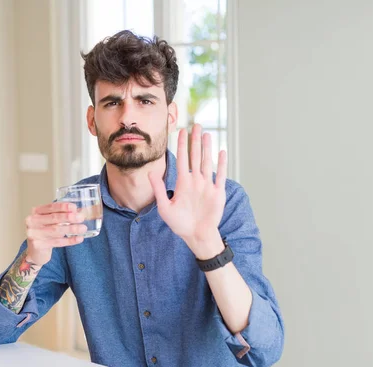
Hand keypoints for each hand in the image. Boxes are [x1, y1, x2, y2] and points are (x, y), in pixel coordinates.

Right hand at [25, 203, 87, 265]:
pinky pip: (57, 242)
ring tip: (83, 228)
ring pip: (56, 230)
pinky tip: (79, 238)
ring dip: (71, 229)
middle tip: (81, 217)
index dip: (63, 207)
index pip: (50, 207)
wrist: (35, 250)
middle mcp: (32, 221)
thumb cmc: (44, 232)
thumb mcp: (50, 221)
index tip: (74, 207)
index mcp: (36, 212)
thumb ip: (62, 215)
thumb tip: (80, 211)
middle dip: (69, 217)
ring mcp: (34, 234)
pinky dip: (70, 240)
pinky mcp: (38, 245)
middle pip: (53, 218)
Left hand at [148, 124, 226, 248]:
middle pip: (195, 156)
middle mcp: (195, 181)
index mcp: (183, 183)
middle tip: (196, 124)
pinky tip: (221, 151)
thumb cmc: (180, 224)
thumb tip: (151, 172)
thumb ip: (159, 189)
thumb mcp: (164, 207)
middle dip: (195, 140)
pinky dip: (221, 164)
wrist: (196, 236)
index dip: (181, 145)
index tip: (181, 131)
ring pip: (207, 162)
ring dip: (207, 148)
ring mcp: (207, 186)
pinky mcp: (217, 192)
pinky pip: (220, 175)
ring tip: (207, 133)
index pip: (182, 159)